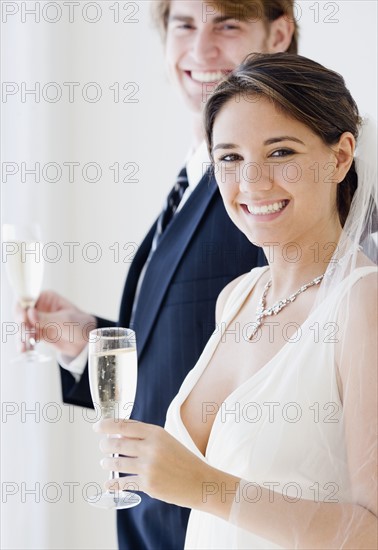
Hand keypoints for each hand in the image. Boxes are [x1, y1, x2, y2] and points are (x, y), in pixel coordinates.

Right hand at [17, 290, 95, 356]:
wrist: (86, 341)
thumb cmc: (80, 324)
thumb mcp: (65, 321)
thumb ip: (47, 318)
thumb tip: (29, 313)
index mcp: (46, 298)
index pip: (28, 297)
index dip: (21, 307)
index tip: (22, 318)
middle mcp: (39, 307)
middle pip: (21, 313)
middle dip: (21, 325)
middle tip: (25, 336)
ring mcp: (37, 321)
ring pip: (22, 326)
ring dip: (21, 337)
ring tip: (24, 347)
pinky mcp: (37, 333)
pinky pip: (26, 337)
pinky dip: (24, 344)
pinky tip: (25, 350)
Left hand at [94, 418, 213, 508]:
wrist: (201, 482)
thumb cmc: (183, 459)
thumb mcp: (166, 440)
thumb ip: (144, 436)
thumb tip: (118, 435)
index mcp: (156, 433)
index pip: (124, 425)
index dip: (107, 425)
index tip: (97, 427)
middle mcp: (151, 448)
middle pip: (117, 443)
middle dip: (105, 445)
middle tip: (102, 446)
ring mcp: (148, 467)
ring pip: (117, 462)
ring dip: (107, 462)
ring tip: (105, 462)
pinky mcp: (148, 484)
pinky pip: (123, 482)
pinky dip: (112, 482)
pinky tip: (108, 483)